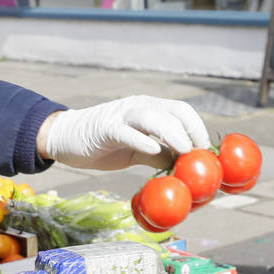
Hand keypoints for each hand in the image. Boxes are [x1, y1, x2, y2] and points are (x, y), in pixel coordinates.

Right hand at [39, 95, 209, 170]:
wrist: (65, 138)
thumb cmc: (104, 144)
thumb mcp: (137, 150)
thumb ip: (159, 154)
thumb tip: (183, 167)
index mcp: (149, 109)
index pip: (182, 111)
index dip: (198, 129)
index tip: (208, 152)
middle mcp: (139, 106)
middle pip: (174, 111)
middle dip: (192, 131)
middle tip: (201, 154)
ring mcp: (121, 115)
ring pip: (152, 116)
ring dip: (172, 133)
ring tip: (186, 150)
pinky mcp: (105, 128)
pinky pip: (126, 131)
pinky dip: (141, 139)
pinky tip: (152, 149)